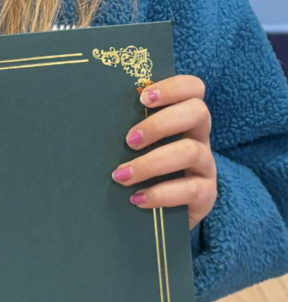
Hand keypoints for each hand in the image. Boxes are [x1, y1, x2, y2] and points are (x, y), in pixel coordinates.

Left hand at [112, 75, 216, 229]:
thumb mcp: (140, 143)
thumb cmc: (145, 166)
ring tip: (122, 174)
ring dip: (152, 162)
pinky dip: (160, 194)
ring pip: (190, 151)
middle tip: (129, 139)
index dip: (173, 87)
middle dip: (160, 123)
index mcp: (185, 115)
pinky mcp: (207, 194)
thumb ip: (130, 126)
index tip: (142, 98)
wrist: (163, 214)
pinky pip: (190, 190)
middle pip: (197, 112)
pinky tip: (136, 198)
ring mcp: (206, 164)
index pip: (193, 88)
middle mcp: (200, 136)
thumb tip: (94, 112)